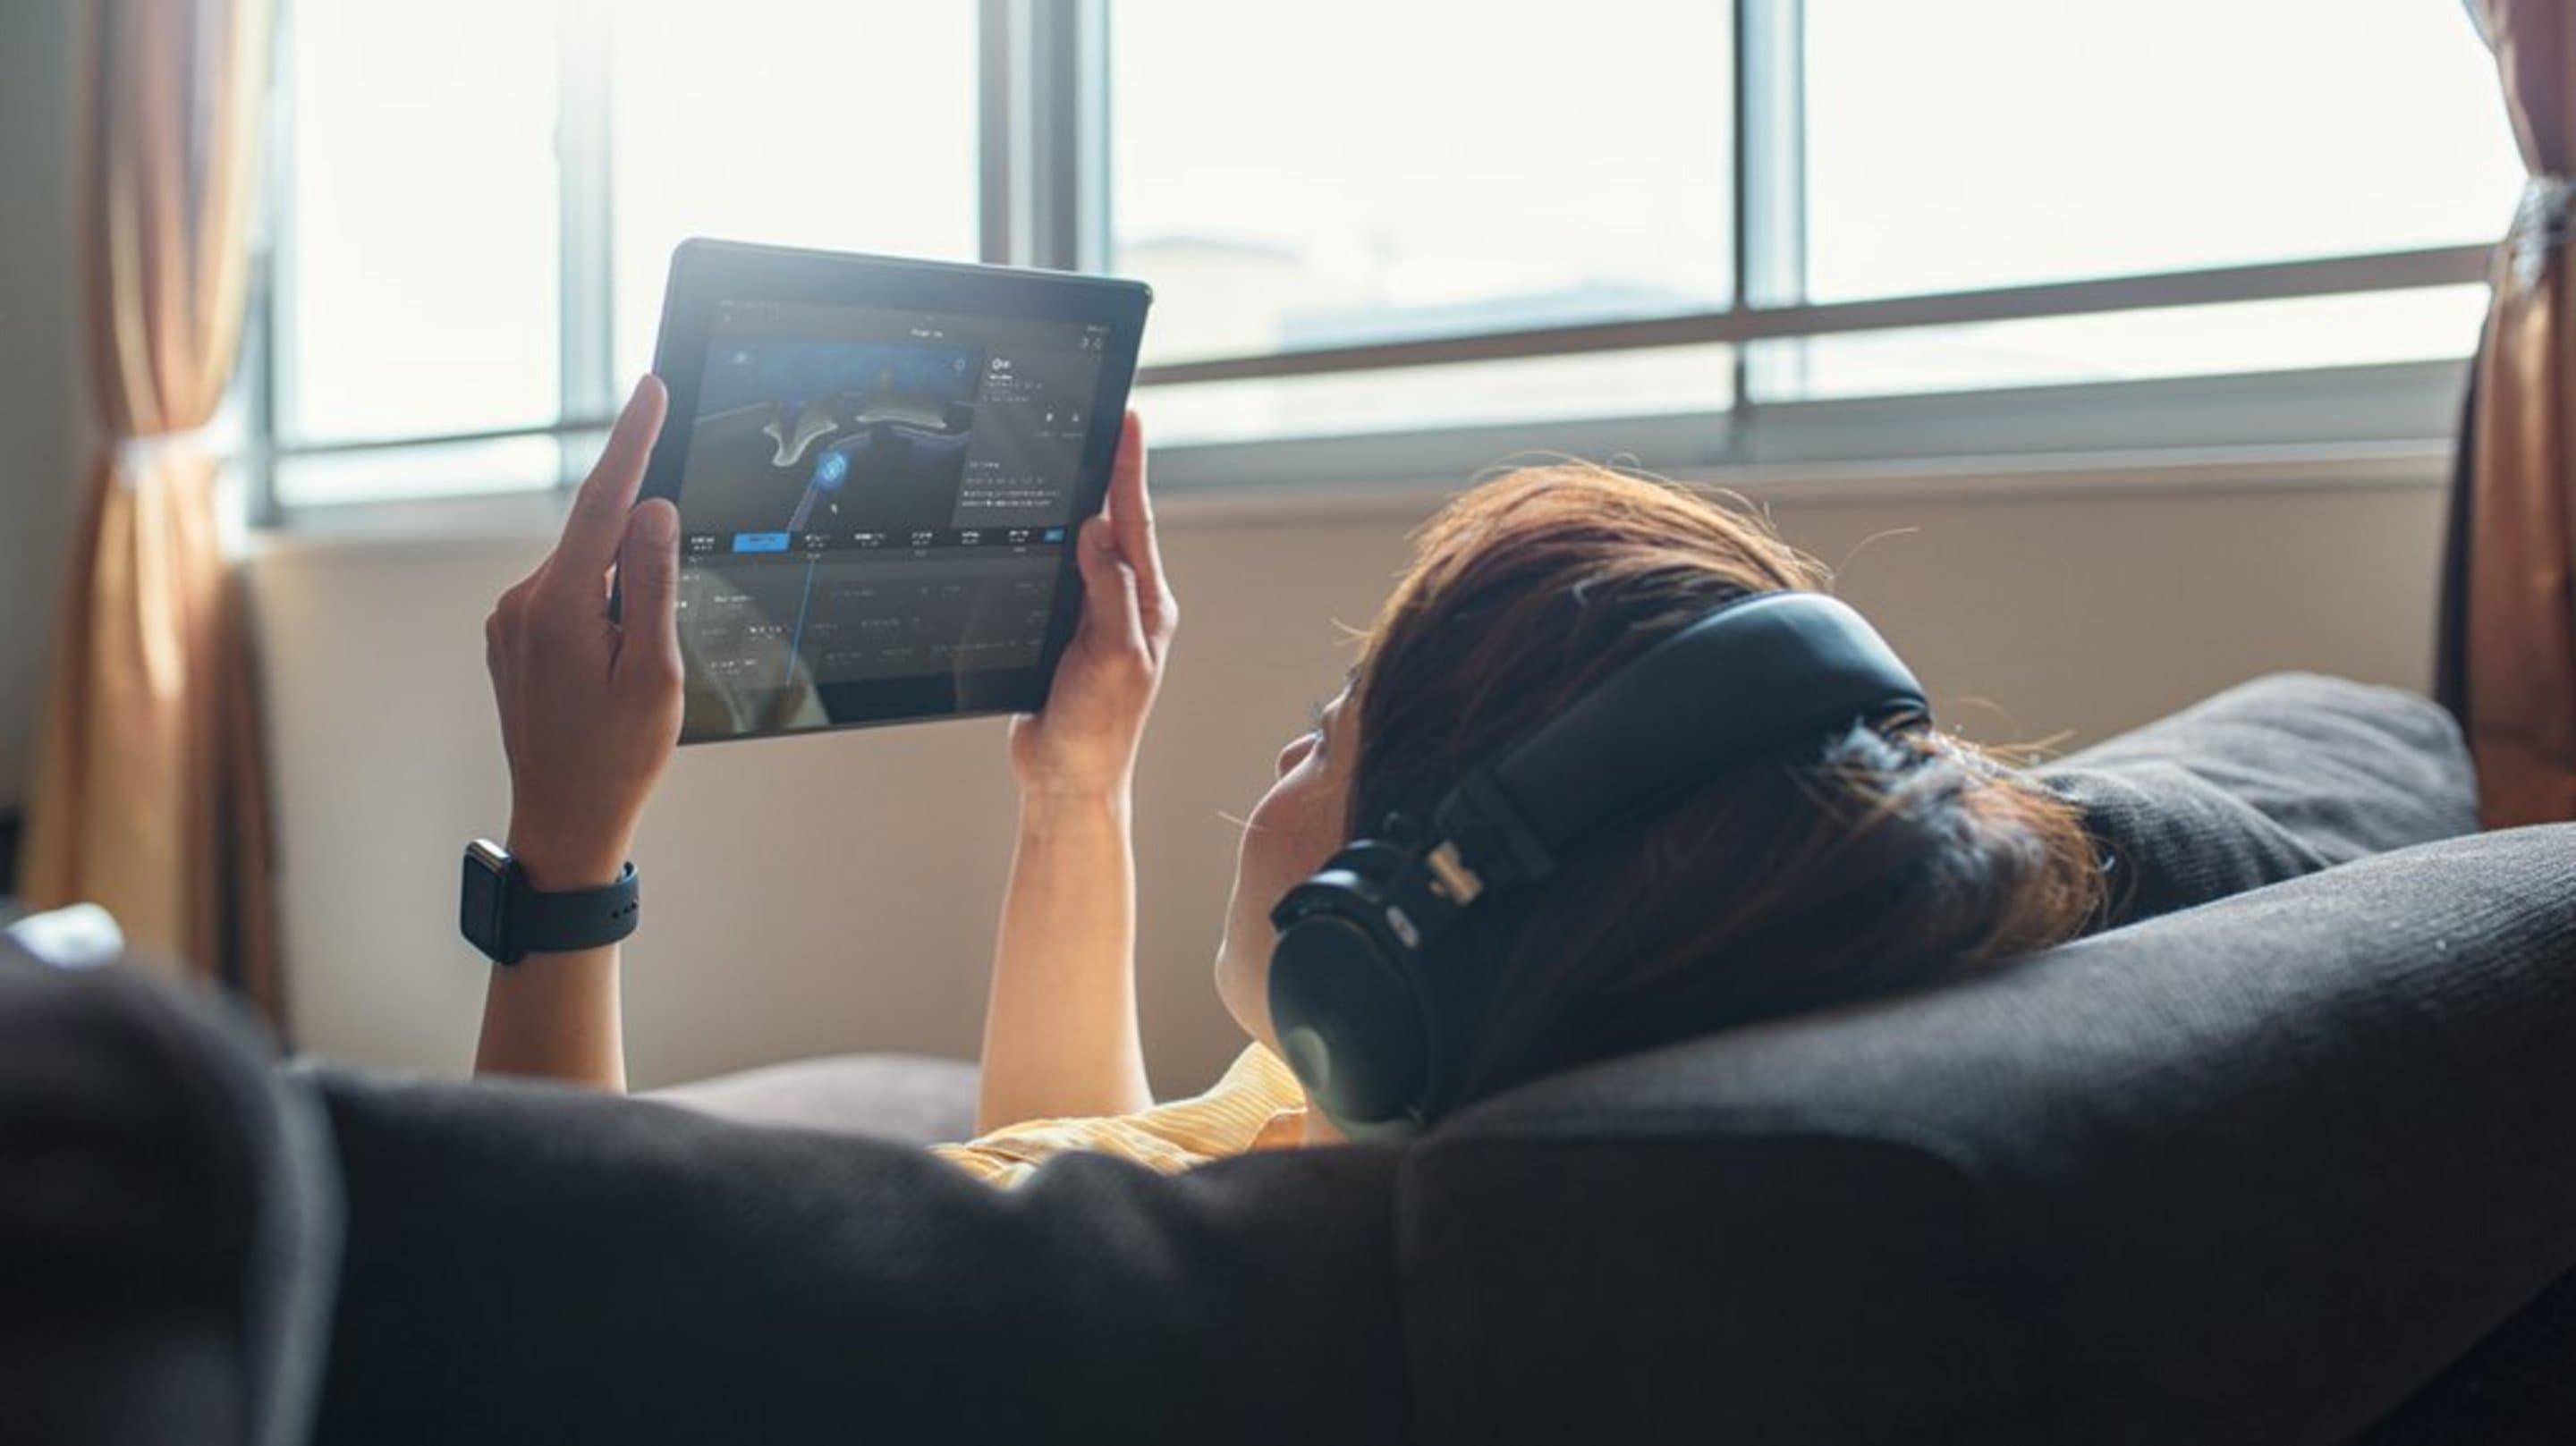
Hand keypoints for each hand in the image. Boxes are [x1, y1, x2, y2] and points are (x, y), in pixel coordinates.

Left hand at [484, 376, 681, 887]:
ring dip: (622, 602)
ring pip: (586, 574)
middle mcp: (523, 603)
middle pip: (599, 541)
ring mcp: (510, 621)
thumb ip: (653, 583)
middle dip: (642, 563)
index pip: (603, 502)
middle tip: (656, 643)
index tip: (648, 389)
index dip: (631, 441)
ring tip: (630, 679)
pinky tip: (609, 674)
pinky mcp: (511, 637)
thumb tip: (653, 512)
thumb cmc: (615, 758)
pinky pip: (569, 600)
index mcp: (559, 606)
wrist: (563, 820)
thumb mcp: (656, 671)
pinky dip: (602, 615)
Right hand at [1008, 412, 1176, 798]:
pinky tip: (1038, 524)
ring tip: (1076, 453)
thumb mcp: (1114, 657)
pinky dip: (1046, 546)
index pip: (1136, 523)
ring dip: (1078, 503)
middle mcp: (1124, 606)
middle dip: (1108, 470)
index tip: (1127, 420)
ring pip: (1080, 547)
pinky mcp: (1060, 632)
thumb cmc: (1100, 731)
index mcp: (1147, 606)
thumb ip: (1108, 592)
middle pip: (1112, 524)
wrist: (1065, 779)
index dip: (1128, 469)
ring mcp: (1091, 618)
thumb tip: (1096, 529)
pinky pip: (1053, 577)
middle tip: (1103, 418)